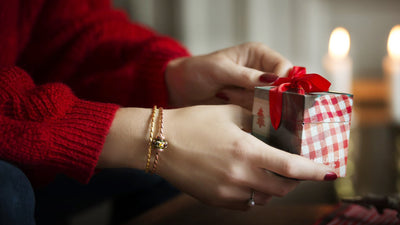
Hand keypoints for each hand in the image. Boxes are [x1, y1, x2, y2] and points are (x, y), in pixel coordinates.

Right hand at [156, 105, 335, 209]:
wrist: (159, 142)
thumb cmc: (192, 122)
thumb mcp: (229, 114)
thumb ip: (257, 122)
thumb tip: (277, 127)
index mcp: (246, 151)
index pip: (292, 167)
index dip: (315, 171)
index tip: (330, 171)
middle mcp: (240, 176)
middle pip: (282, 187)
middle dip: (295, 180)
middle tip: (296, 168)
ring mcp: (227, 192)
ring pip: (265, 198)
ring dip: (275, 187)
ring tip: (271, 172)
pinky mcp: (216, 200)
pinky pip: (246, 203)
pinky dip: (255, 194)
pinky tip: (249, 180)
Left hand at [165, 42, 292, 109]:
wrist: (180, 89)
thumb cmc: (197, 71)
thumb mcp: (220, 70)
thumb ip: (246, 76)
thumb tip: (273, 80)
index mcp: (258, 55)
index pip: (283, 67)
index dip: (282, 81)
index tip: (272, 93)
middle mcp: (261, 72)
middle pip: (281, 88)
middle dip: (265, 96)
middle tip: (241, 95)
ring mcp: (255, 91)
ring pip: (270, 103)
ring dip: (250, 104)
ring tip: (226, 95)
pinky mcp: (248, 106)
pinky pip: (259, 113)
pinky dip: (247, 113)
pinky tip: (229, 104)